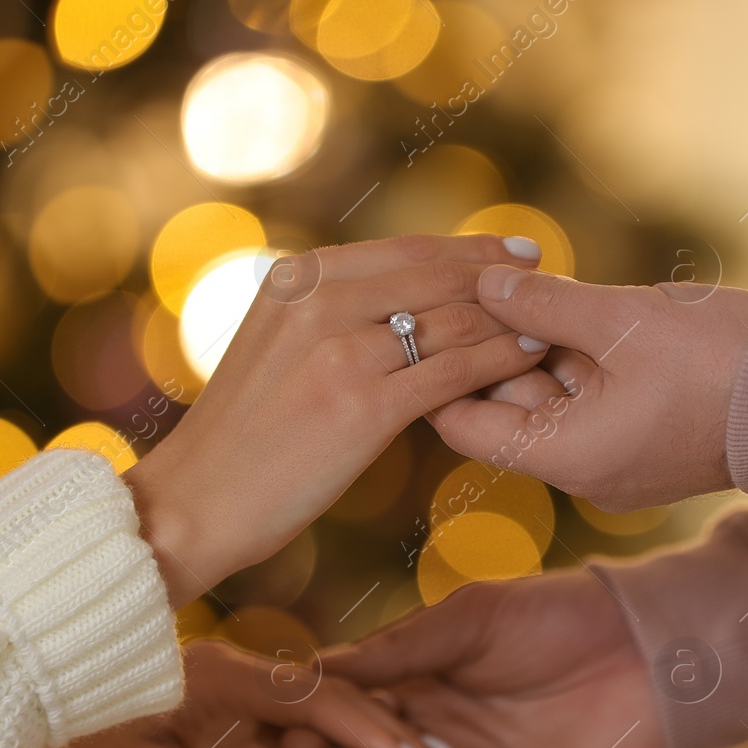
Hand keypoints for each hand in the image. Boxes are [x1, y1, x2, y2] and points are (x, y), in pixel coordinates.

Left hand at [0, 639, 463, 747]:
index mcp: (205, 674)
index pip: (311, 698)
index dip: (369, 731)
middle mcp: (215, 673)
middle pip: (321, 699)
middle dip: (385, 733)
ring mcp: (210, 695)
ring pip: (303, 715)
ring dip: (360, 742)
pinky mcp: (201, 719)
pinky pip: (275, 731)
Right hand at [125, 234, 546, 605]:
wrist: (199, 499)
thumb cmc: (246, 432)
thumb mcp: (274, 343)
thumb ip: (328, 309)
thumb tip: (396, 290)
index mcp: (297, 278)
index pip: (405, 250)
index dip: (470, 248)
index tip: (515, 250)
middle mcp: (317, 302)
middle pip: (435, 275)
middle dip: (500, 276)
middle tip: (549, 277)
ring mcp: (339, 352)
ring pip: (450, 321)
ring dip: (508, 318)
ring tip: (548, 320)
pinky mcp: (361, 407)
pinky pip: (451, 372)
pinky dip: (498, 360)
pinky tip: (529, 357)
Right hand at [318, 571, 666, 747]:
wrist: (651, 644)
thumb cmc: (560, 615)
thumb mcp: (469, 618)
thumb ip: (399, 647)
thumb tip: (314, 668)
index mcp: (429, 685)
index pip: (360, 705)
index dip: (324, 708)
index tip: (284, 706)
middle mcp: (447, 735)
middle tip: (302, 745)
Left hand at [432, 269, 747, 509]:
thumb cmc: (724, 362)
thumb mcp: (623, 321)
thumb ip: (544, 304)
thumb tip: (484, 283)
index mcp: (567, 457)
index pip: (463, 426)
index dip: (442, 369)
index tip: (432, 316)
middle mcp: (585, 472)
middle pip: (506, 409)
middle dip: (492, 346)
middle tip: (476, 282)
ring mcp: (619, 459)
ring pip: (551, 399)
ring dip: (537, 347)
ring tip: (524, 283)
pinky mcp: (649, 441)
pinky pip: (592, 401)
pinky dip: (577, 360)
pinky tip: (573, 308)